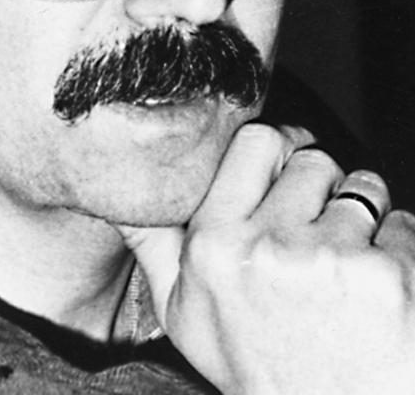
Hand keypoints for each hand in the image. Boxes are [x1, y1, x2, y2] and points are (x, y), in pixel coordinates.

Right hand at [117, 123, 414, 394]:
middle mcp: (267, 248)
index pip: (257, 141)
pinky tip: (376, 293)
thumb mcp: (183, 313)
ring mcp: (329, 261)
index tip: (292, 163)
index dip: (282, 145)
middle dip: (323, 184)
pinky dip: (397, 249)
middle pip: (313, 160)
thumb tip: (119, 194)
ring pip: (363, 188)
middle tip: (318, 229)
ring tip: (346, 265)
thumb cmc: (257, 364)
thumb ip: (152, 244)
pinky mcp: (387, 278)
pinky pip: (402, 225)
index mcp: (214, 247)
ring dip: (363, 215)